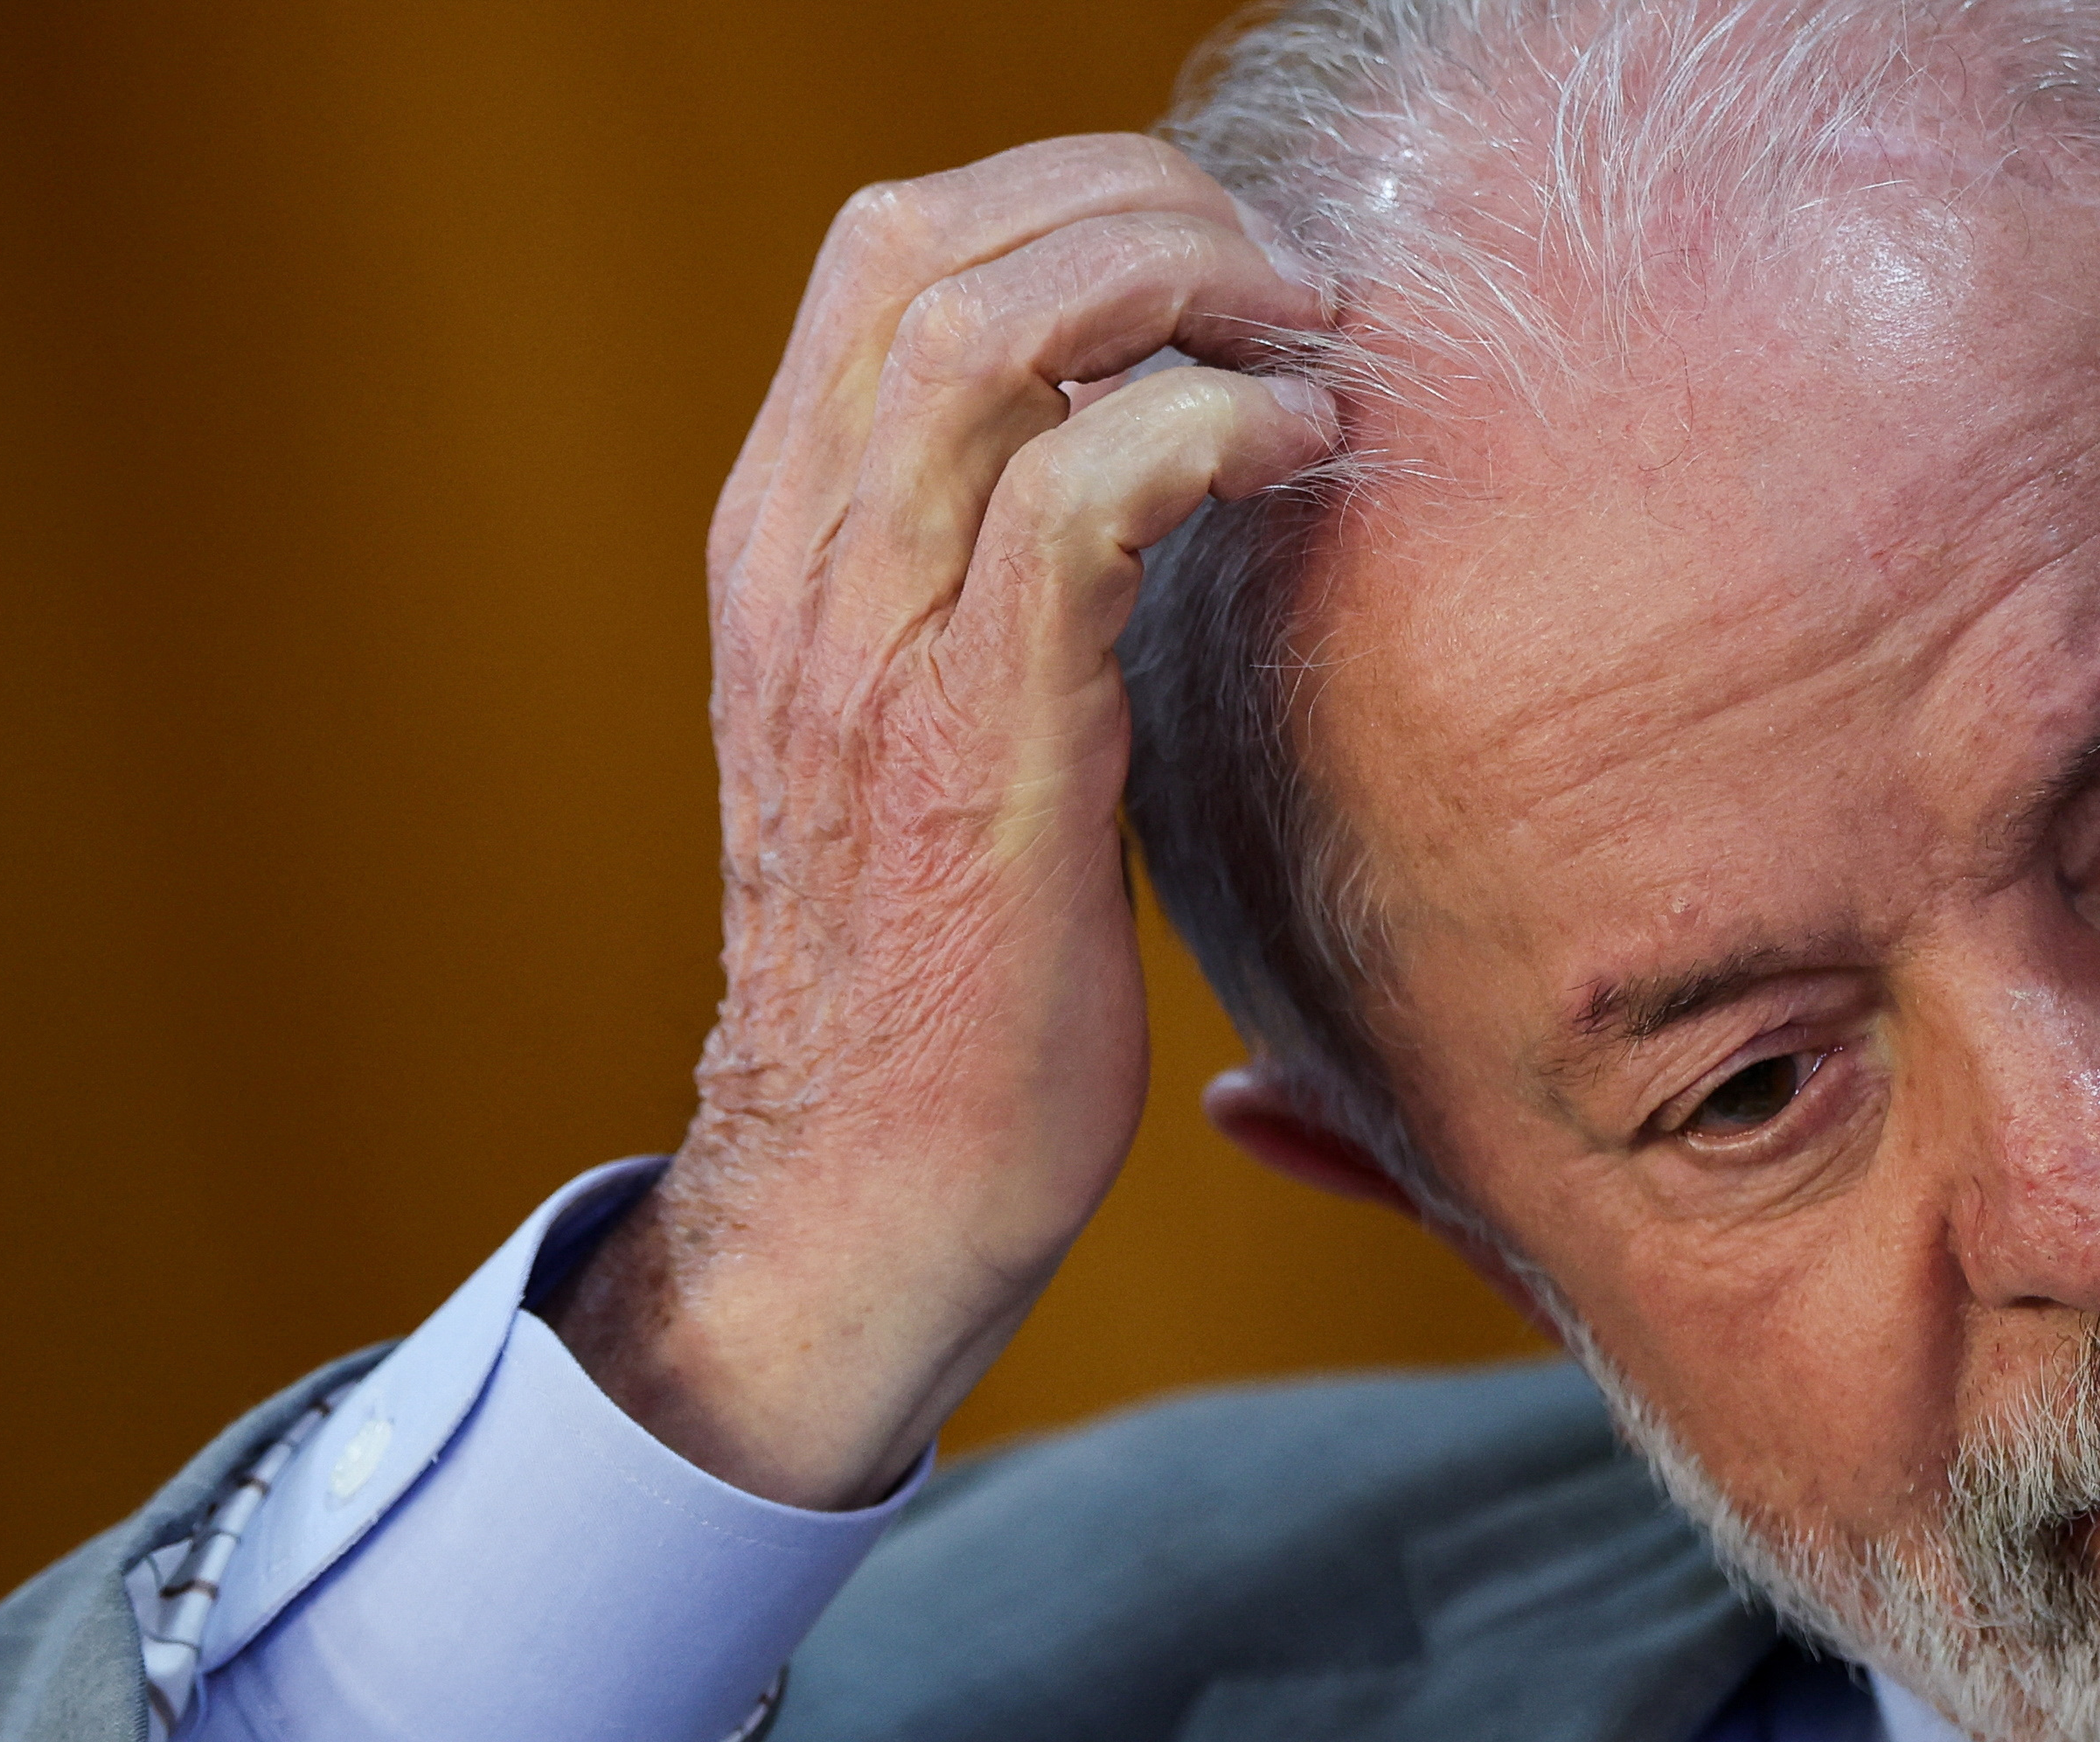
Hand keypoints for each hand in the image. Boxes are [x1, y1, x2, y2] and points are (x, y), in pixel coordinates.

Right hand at [544, 136, 1335, 1508]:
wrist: (861, 1186)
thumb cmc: (933, 974)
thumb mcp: (928, 733)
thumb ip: (984, 589)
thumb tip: (1143, 477)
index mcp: (788, 544)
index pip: (890, 252)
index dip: (1072, 196)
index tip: (1220, 263)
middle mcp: (804, 562)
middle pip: (933, 239)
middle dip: (1141, 203)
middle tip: (1289, 287)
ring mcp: (874, 646)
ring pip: (994, 328)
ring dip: (1188, 287)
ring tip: (1311, 347)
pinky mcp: (981, 744)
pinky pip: (1084, 495)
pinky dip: (1213, 427)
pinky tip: (1305, 453)